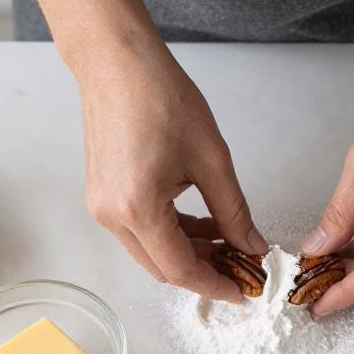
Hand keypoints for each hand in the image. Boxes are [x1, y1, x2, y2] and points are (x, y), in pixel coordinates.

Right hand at [79, 49, 266, 301]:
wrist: (116, 62)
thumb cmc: (160, 96)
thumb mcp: (211, 158)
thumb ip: (233, 210)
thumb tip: (251, 246)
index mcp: (137, 209)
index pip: (180, 269)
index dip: (215, 285)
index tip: (244, 291)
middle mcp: (112, 216)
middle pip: (162, 268)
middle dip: (204, 271)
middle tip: (242, 265)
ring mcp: (102, 207)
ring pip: (151, 252)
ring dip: (188, 252)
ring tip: (228, 239)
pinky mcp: (102, 196)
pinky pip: (139, 231)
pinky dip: (170, 234)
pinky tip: (201, 222)